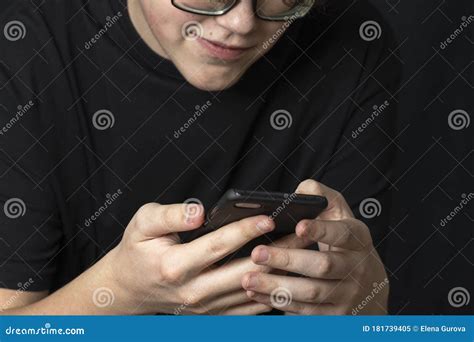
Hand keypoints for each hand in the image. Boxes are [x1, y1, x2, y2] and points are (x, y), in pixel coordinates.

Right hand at [108, 201, 307, 314]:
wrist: (130, 287)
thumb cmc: (138, 249)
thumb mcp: (143, 223)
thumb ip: (170, 215)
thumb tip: (200, 211)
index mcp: (176, 265)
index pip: (219, 246)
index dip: (246, 230)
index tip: (269, 217)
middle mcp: (193, 290)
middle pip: (245, 272)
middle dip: (277, 252)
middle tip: (302, 234)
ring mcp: (205, 307)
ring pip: (252, 291)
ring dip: (279, 272)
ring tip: (303, 252)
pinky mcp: (212, 314)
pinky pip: (248, 309)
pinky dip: (270, 295)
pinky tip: (288, 277)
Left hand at [242, 179, 388, 314]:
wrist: (369, 289)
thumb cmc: (344, 243)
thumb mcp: (341, 217)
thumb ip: (322, 197)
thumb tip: (300, 190)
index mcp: (358, 239)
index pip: (342, 233)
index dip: (321, 230)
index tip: (298, 226)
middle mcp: (356, 269)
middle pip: (322, 266)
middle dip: (288, 260)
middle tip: (257, 254)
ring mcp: (347, 295)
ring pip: (310, 293)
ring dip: (276, 286)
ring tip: (248, 278)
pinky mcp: (335, 317)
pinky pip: (305, 311)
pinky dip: (278, 303)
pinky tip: (256, 293)